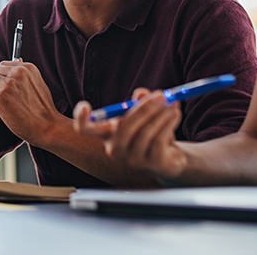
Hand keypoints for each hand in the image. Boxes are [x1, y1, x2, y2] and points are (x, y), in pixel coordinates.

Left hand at [0, 61, 62, 145]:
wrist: (48, 127)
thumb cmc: (42, 109)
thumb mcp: (38, 84)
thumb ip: (25, 74)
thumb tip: (16, 60)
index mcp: (27, 67)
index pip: (2, 65)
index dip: (2, 78)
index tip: (9, 90)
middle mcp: (18, 72)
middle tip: (3, 97)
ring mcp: (8, 84)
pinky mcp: (0, 97)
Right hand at [73, 88, 187, 181]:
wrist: (169, 159)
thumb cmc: (149, 132)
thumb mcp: (142, 115)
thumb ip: (139, 102)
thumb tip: (141, 93)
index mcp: (107, 134)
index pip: (85, 129)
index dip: (81, 119)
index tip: (85, 106)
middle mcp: (115, 149)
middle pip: (122, 128)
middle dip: (142, 109)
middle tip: (160, 95)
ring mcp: (133, 159)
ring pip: (145, 132)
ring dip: (161, 114)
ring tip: (172, 103)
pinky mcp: (152, 164)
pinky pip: (159, 140)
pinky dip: (168, 123)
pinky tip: (175, 113)